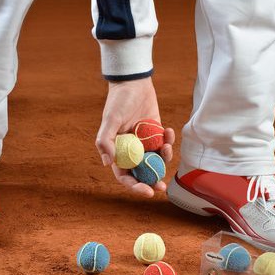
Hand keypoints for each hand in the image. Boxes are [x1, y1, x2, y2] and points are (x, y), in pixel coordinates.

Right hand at [95, 77, 174, 197]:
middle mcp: (131, 150)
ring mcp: (145, 143)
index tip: (148, 192)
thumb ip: (105, 140)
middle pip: (142, 173)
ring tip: (167, 147)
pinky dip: (169, 142)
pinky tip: (168, 131)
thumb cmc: (119, 100)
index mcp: (118, 151)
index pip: (125, 176)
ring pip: (156, 161)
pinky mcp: (156, 134)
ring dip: (164, 160)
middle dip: (152, 182)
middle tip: (162, 186)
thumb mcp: (111, 119)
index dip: (135, 187)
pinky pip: (164, 145)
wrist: (134, 83)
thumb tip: (107, 162)